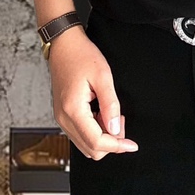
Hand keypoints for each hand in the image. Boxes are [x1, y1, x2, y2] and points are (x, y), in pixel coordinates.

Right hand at [48, 26, 138, 159]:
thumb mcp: (103, 77)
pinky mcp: (63, 115)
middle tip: (120, 119)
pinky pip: (81, 134)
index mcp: (72, 110)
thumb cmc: (81, 56)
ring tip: (111, 114)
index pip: (96, 142)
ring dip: (103, 137)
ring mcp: (61, 118)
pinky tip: (102, 113)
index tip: (132, 145)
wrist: (64, 45)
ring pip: (85, 145)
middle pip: (90, 150)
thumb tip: (115, 130)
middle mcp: (63, 118)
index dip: (117, 146)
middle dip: (111, 141)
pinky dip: (95, 131)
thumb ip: (111, 105)